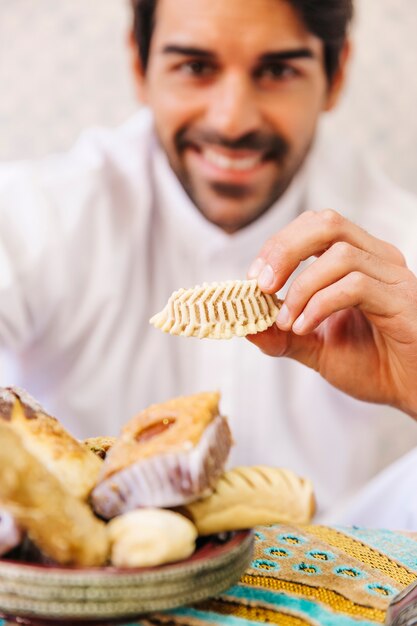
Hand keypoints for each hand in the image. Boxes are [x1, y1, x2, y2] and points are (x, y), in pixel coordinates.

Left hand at [247, 209, 416, 418]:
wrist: (413, 392)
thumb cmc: (374, 365)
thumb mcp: (317, 348)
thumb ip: (283, 335)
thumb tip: (244, 326)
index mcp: (358, 260)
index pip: (315, 226)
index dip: (279, 245)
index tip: (254, 279)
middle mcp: (378, 259)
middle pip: (326, 224)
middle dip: (283, 250)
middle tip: (262, 285)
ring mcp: (393, 277)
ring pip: (339, 254)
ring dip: (301, 288)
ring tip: (288, 322)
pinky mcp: (402, 300)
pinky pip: (355, 285)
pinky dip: (320, 304)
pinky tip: (307, 327)